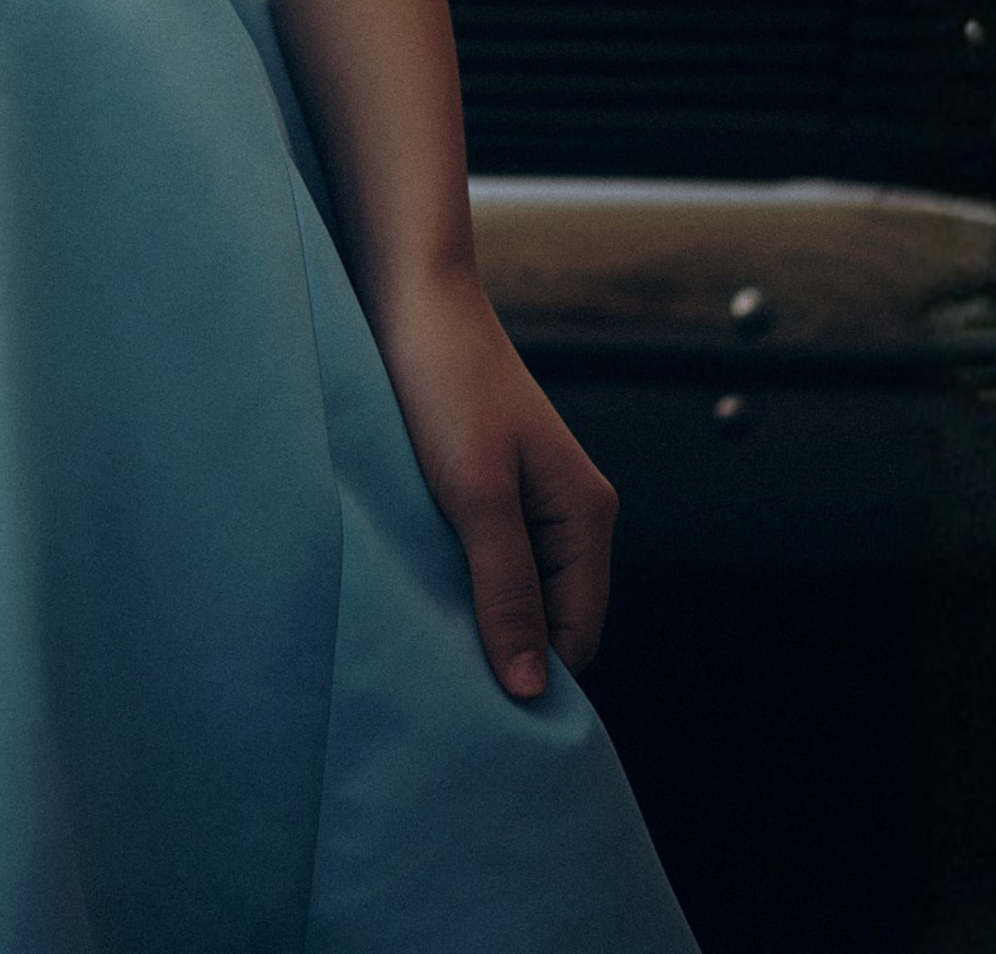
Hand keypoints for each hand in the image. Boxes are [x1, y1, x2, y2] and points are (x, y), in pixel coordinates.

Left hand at [370, 262, 617, 700]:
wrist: (409, 296)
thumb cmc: (444, 384)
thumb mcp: (475, 496)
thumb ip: (506, 590)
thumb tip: (530, 689)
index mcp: (585, 516)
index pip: (576, 638)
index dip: (531, 673)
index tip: (473, 699)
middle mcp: (568, 510)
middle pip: (548, 616)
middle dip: (502, 642)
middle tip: (439, 665)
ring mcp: (529, 494)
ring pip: (512, 585)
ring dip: (473, 606)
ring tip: (423, 619)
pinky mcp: (488, 480)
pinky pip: (485, 552)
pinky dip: (455, 571)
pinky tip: (416, 574)